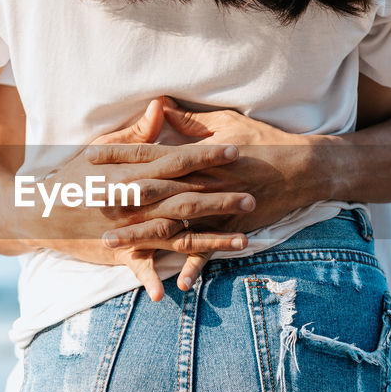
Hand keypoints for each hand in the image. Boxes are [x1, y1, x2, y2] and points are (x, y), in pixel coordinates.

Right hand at [27, 99, 255, 301]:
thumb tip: (160, 106)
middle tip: (253, 196)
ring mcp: (129, 228)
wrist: (38, 210)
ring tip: (244, 241)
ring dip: (211, 240)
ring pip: (177, 234)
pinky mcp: (119, 250)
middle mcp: (135, 200)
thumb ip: (136, 133)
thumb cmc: (73, 175)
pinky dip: (150, 279)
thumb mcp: (101, 147)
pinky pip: (138, 266)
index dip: (209, 155)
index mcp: (135, 172)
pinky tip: (169, 292)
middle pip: (187, 198)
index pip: (178, 160)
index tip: (238, 150)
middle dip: (222, 198)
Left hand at [86, 98, 326, 290]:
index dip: (120, 155)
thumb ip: (191, 123)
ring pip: (171, 223)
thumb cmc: (264, 141)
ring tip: (110, 243)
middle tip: (86, 201)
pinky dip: (193, 266)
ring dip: (140, 234)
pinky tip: (174, 284)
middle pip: (152, 190)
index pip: (151, 153)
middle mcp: (202, 182)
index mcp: (197, 155)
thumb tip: (163, 108)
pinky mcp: (231, 228)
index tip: (90, 156)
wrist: (304, 168)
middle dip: (117, 196)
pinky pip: (209, 250)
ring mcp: (216, 208)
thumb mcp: (226, 122)